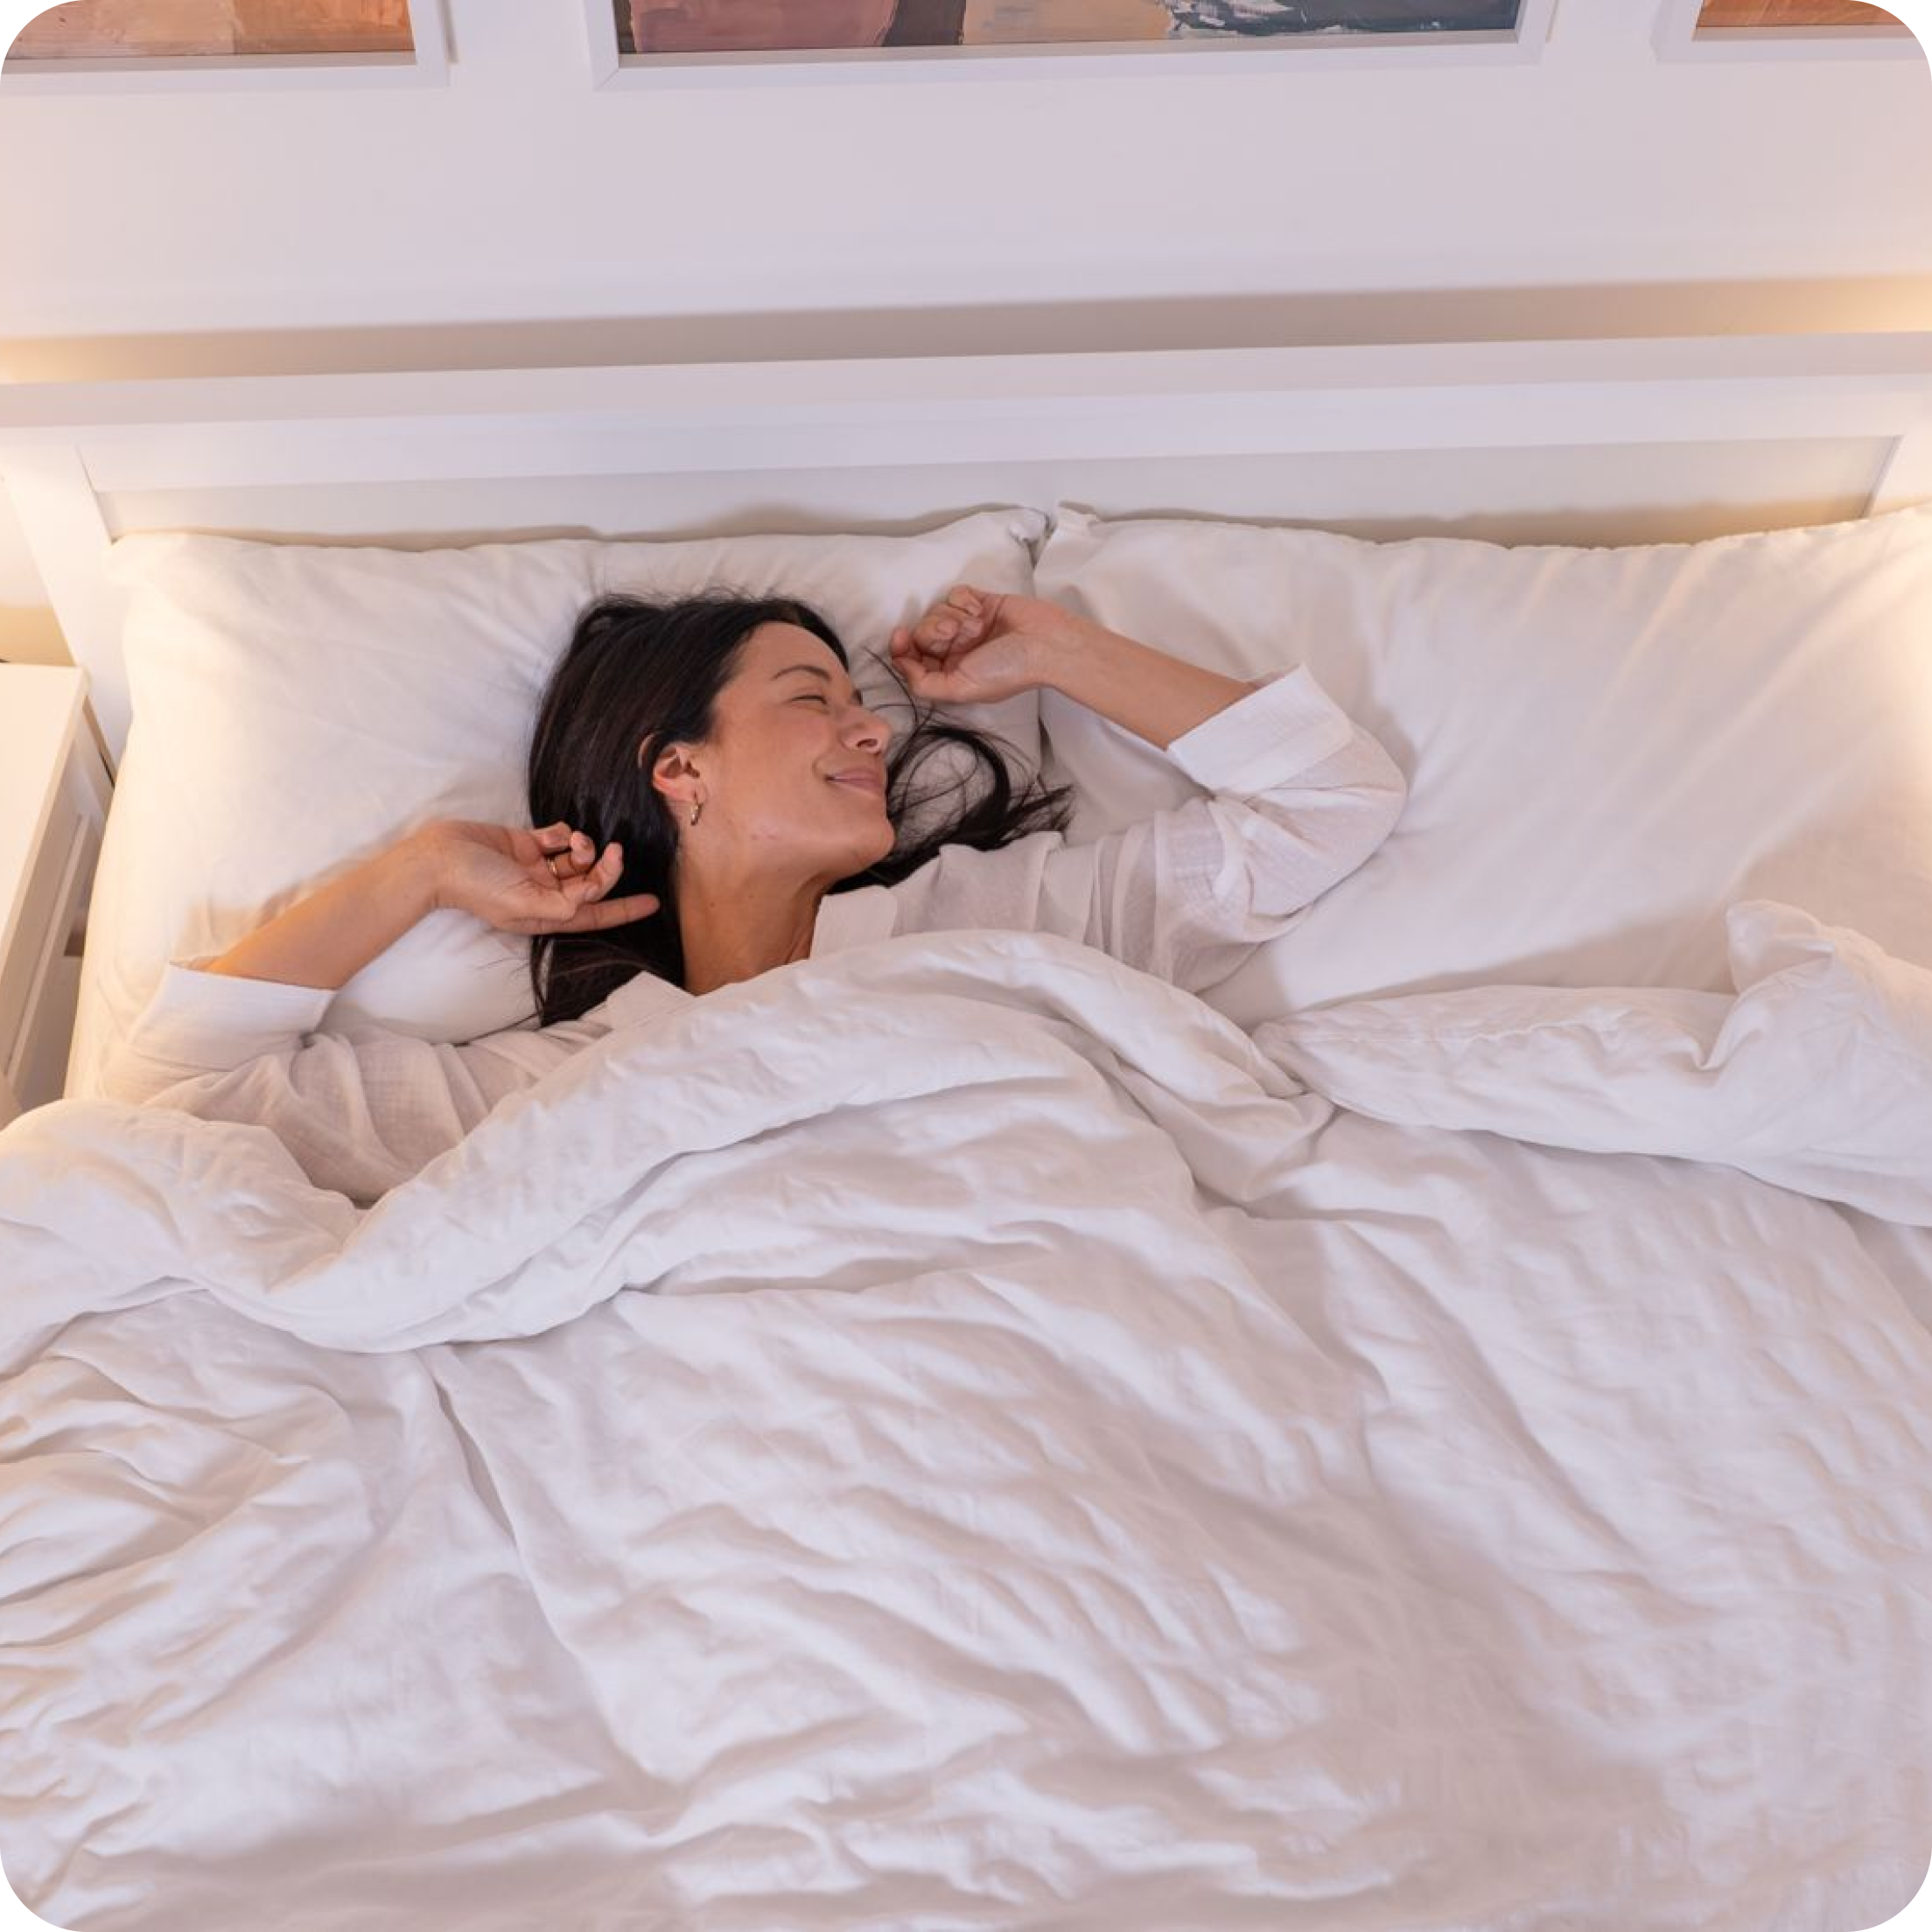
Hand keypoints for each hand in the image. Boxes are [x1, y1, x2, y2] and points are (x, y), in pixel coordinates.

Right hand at [422, 819, 660, 936]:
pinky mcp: (526, 844)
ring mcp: (536, 867)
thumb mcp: (521, 904)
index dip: (625, 910)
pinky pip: (557, 837)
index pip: (595, 915)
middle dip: (607, 869)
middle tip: (617, 852)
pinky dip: (562, 833)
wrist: (439, 857)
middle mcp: (545, 892)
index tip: (653, 902)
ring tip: (572, 842)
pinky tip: (552, 834)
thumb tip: (591, 896)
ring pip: (578, 858)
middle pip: (591, 882)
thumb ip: (561, 904)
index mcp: (546, 913)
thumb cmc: (476, 886)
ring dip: (584, 848)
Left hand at [888, 584, 1084, 707]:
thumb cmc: (1009, 670)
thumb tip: (900, 664)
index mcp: (951, 674)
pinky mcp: (980, 603)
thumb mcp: (960, 689)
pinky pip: (956, 594)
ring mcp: (968, 626)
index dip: (901, 648)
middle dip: (935, 631)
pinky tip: (980, 611)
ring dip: (954, 617)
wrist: (1046, 643)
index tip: (899, 636)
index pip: (913, 659)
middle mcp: (957, 651)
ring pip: (937, 610)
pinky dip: (964, 601)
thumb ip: (923, 683)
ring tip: (977, 627)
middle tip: (956, 635)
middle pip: (922, 632)